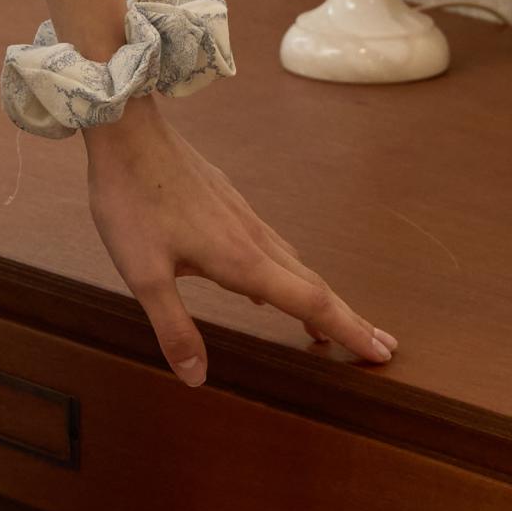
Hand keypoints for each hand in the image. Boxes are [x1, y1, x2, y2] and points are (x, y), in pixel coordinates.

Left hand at [81, 96, 397, 387]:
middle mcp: (253, 238)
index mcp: (241, 260)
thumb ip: (173, 327)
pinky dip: (287, 272)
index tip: (383, 353)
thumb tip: (198, 378)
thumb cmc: (132, 201)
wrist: (128, 131)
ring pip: (293, 262)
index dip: (347, 330)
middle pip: (313, 284)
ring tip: (328, 323)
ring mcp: (242, 216)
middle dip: (348, 318)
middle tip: (380, 345)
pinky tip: (266, 282)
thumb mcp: (142, 275)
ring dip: (318, 295)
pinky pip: (271, 245)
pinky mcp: (227, 201)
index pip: (309, 303)